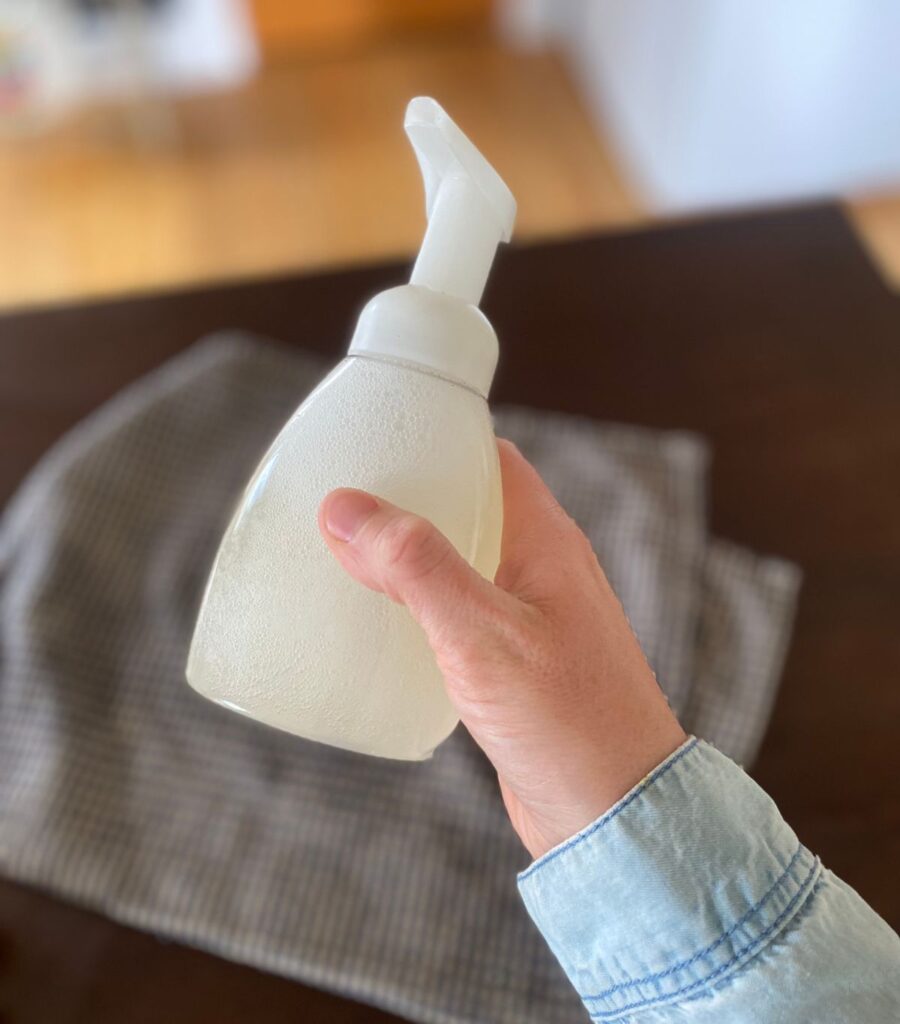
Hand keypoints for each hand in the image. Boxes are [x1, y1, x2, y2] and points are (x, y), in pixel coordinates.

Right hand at [319, 440, 685, 859]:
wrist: (617, 816)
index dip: (438, 443)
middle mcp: (543, 569)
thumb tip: (347, 507)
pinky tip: (382, 627)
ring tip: (348, 558)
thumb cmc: (567, 721)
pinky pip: (461, 615)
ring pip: (462, 563)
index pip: (492, 460)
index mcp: (547, 542)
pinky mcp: (515, 664)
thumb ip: (417, 568)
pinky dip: (420, 608)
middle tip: (344, 503)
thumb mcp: (481, 635)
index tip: (378, 440)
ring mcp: (531, 617)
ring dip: (410, 558)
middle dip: (410, 501)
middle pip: (470, 509)